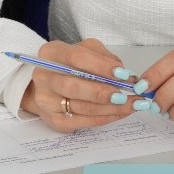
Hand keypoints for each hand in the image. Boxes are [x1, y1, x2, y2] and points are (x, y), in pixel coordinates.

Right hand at [19, 39, 138, 132]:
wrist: (50, 86)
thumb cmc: (72, 66)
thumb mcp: (86, 51)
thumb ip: (104, 57)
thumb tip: (124, 74)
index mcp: (51, 53)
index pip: (75, 57)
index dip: (100, 66)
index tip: (123, 74)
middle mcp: (43, 76)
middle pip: (72, 86)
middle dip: (102, 92)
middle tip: (125, 95)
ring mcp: (45, 100)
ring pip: (80, 107)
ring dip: (109, 108)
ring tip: (130, 105)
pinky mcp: (53, 120)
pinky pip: (82, 122)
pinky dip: (104, 118)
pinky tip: (119, 113)